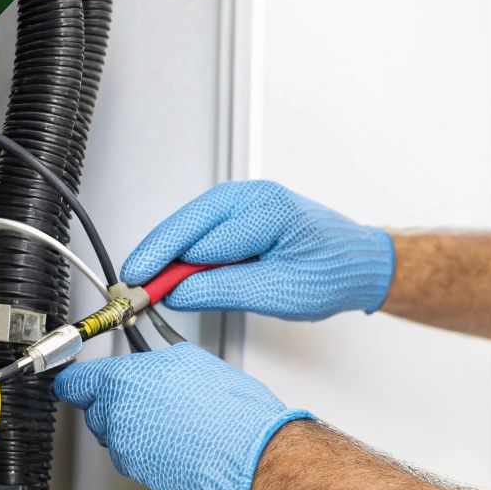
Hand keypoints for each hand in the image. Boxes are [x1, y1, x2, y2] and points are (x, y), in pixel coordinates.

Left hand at [53, 343, 312, 489]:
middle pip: (96, 411)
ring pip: (117, 437)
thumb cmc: (233, 412)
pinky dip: (150, 453)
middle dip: (116, 406)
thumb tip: (145, 366)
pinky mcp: (140, 476)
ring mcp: (127, 450)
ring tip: (174, 425)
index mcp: (124, 381)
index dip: (76, 381)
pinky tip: (179, 446)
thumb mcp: (192, 361)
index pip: (74, 382)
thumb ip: (154, 364)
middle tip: (151, 401)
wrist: (253, 459)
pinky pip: (136, 459)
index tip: (75, 381)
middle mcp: (117, 417)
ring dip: (135, 431)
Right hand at [121, 180, 394, 320]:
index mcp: (266, 210)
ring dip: (167, 252)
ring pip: (189, 224)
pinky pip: (202, 228)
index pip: (201, 241)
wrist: (359, 263)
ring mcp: (245, 201)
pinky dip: (184, 249)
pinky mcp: (240, 213)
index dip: (165, 268)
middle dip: (155, 254)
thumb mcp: (277, 292)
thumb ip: (222, 289)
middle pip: (186, 223)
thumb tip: (178, 292)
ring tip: (147, 282)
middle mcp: (252, 197)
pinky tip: (173, 271)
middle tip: (131, 285)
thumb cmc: (332, 272)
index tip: (141, 291)